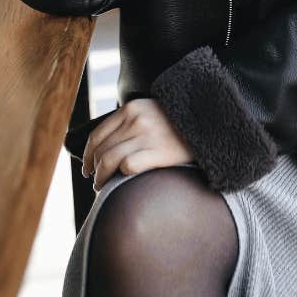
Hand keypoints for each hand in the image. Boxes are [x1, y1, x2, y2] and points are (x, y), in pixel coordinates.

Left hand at [82, 97, 196, 189]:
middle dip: (94, 170)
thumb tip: (105, 148)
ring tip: (102, 188)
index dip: (87, 156)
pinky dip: (118, 178)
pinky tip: (119, 186)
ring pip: (109, 160)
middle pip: (101, 150)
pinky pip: (128, 166)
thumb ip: (130, 123)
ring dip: (100, 178)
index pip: (97, 135)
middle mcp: (136, 119)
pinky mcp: (159, 151)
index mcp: (131, 108)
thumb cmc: (178, 125)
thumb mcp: (151, 112)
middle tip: (95, 183)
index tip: (87, 169)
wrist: (209, 123)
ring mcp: (147, 134)